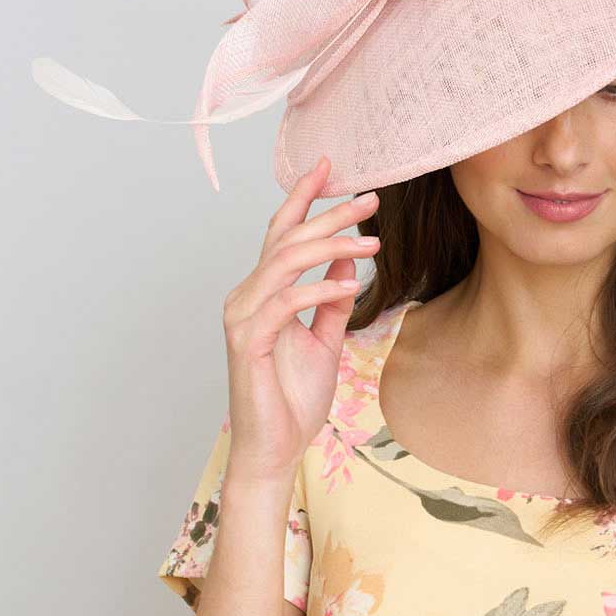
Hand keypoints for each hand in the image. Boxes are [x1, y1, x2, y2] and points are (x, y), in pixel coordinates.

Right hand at [220, 155, 379, 483]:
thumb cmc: (293, 399)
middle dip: (329, 213)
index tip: (331, 167)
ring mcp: (243, 316)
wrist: (273, 448)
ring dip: (331, 246)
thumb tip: (350, 259)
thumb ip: (333, 300)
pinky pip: (286, 301)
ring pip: (284, 262)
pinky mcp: (248, 340)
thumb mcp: (325, 341)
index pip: (281, 234)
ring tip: (373, 240)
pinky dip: (320, 288)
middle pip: (286, 238)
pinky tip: (352, 284)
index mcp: (262, 292)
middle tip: (370, 197)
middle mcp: (246, 296)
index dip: (304, 198)